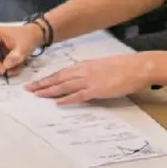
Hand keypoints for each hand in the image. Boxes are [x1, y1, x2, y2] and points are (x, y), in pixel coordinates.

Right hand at [0, 19, 45, 75]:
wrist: (32, 35)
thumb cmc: (27, 38)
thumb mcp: (23, 48)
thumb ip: (14, 57)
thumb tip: (5, 66)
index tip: (3, 70)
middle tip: (8, 72)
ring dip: (0, 69)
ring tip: (14, 70)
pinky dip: (3, 68)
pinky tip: (13, 68)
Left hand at [24, 53, 153, 104]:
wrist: (138, 66)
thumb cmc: (124, 66)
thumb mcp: (102, 66)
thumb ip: (90, 72)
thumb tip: (82, 79)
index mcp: (85, 64)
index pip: (61, 72)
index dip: (48, 77)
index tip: (37, 81)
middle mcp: (83, 71)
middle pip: (58, 78)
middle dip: (42, 84)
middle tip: (28, 89)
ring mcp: (89, 80)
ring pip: (64, 86)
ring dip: (49, 91)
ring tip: (37, 95)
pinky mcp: (97, 90)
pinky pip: (78, 95)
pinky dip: (67, 99)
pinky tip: (57, 103)